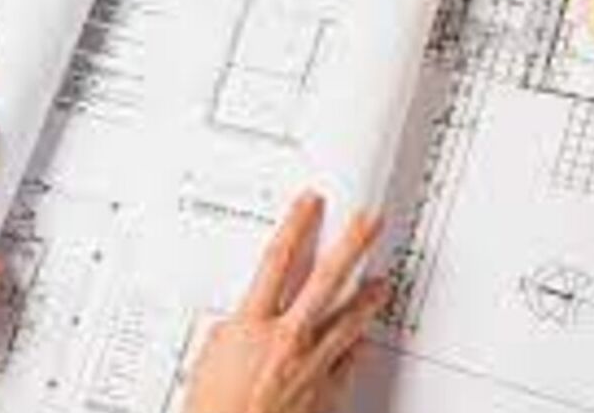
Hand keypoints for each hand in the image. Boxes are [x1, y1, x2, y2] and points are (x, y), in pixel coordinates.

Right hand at [184, 190, 387, 412]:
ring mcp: (313, 364)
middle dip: (352, 243)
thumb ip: (237, 326)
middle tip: (369, 221)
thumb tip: (252, 314)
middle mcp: (288, 338)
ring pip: (349, 318)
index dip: (297, 224)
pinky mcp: (328, 391)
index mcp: (253, 325)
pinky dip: (357, 346)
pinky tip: (366, 337)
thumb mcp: (211, 357)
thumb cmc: (214, 412)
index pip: (278, 259)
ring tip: (382, 282)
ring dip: (368, 296)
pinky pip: (349, 360)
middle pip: (326, 277)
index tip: (311, 203)